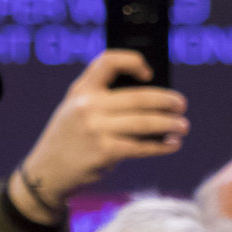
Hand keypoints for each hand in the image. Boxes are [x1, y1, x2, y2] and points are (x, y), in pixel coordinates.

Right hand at [10, 51, 190, 224]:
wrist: (48, 170)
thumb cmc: (71, 137)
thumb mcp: (76, 109)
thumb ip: (104, 100)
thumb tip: (154, 102)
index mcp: (82, 89)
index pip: (108, 61)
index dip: (132, 61)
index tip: (149, 72)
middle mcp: (87, 105)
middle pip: (138, 97)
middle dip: (166, 101)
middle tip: (182, 105)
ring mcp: (95, 129)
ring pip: (144, 122)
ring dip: (169, 124)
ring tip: (183, 126)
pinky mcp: (104, 152)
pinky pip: (141, 146)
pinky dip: (161, 146)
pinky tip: (173, 144)